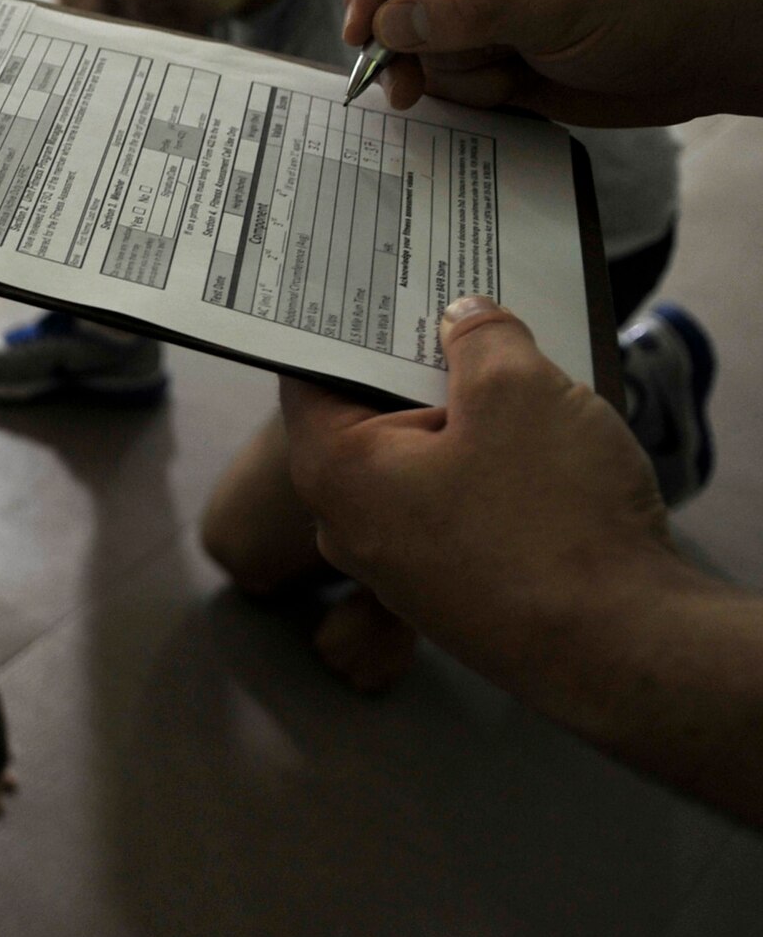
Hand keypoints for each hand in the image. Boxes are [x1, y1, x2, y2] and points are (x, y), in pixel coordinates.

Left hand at [277, 296, 671, 665]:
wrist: (624, 649)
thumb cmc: (553, 521)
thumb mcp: (519, 391)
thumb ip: (481, 338)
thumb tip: (463, 316)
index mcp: (337, 470)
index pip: (312, 374)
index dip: (348, 326)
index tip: (377, 288)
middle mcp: (351, 524)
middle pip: (369, 418)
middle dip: (415, 367)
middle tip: (459, 312)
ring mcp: (402, 565)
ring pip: (421, 463)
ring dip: (465, 419)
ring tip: (518, 372)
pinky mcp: (456, 589)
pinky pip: (458, 506)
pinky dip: (490, 470)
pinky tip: (542, 446)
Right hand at [342, 0, 762, 125]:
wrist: (690, 59)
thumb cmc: (637, 6)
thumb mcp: (550, 2)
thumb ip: (465, 12)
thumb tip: (387, 24)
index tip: (360, 29)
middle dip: (399, 42)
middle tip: (401, 84)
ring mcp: (476, 9)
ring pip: (414, 46)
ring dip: (449, 71)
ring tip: (504, 74)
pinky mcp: (484, 54)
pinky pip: (441, 78)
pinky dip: (467, 91)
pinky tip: (513, 85)